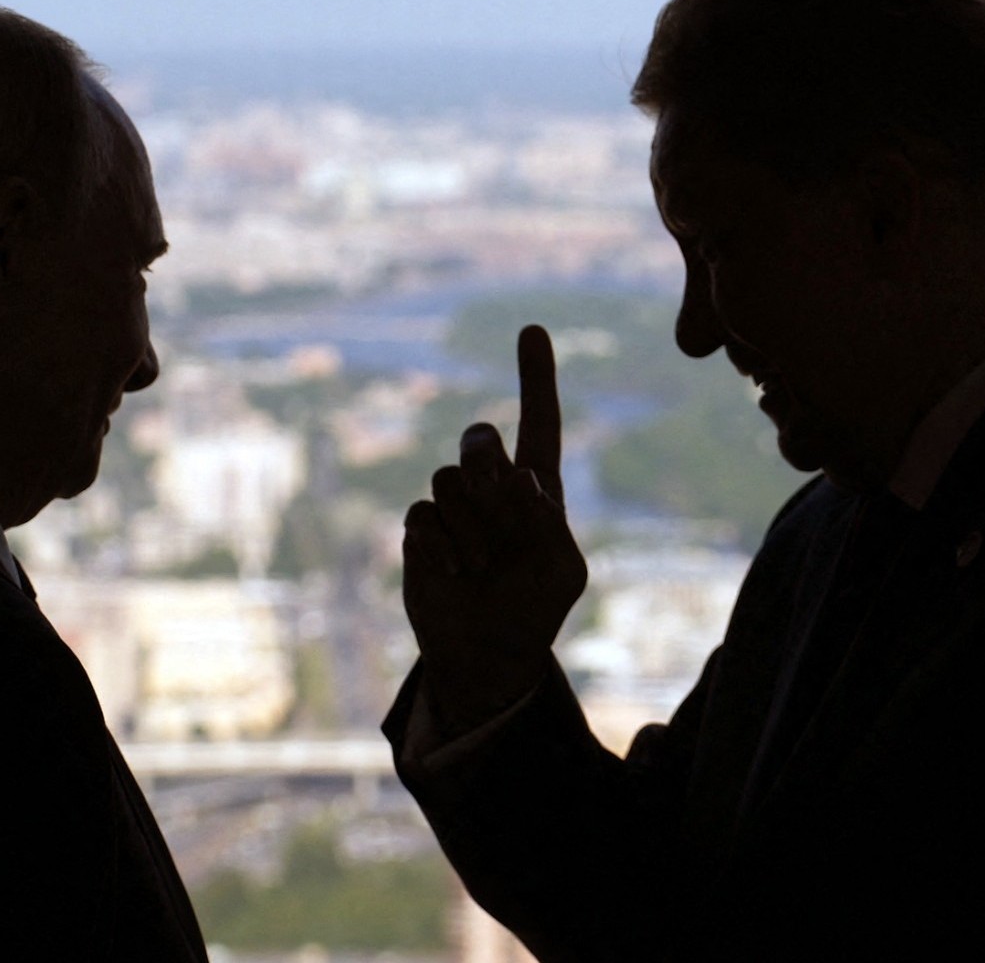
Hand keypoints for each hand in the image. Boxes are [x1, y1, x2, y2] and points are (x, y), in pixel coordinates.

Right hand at [403, 325, 587, 734]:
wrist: (487, 654)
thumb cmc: (534, 611)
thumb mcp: (564, 572)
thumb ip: (549, 523)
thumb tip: (520, 476)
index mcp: (538, 490)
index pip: (540, 423)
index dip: (536, 378)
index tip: (532, 330)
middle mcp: (493, 488)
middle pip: (478, 440)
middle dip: (487, 468)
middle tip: (499, 512)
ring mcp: (453, 507)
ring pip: (448, 479)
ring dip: (470, 526)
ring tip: (481, 566)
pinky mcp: (421, 530)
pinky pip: (422, 515)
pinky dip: (442, 546)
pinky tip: (455, 574)